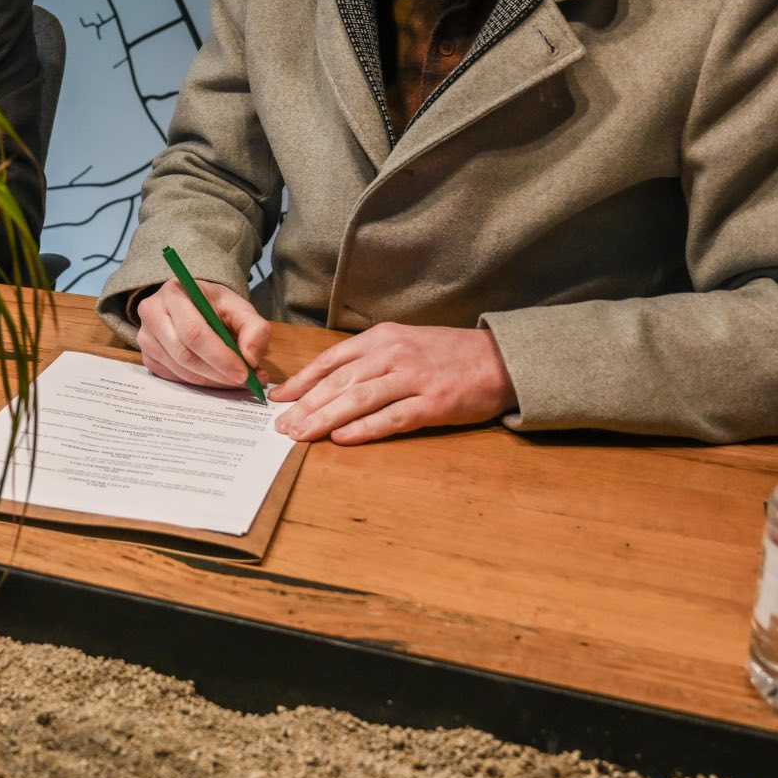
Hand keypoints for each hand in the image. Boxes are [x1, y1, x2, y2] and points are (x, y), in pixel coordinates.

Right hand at [136, 279, 271, 389]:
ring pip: (180, 370)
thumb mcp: (238, 307)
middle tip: (243, 381)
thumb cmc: (213, 305)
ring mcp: (146, 338)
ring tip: (235, 378)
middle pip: (184, 354)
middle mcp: (152, 314)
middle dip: (217, 372)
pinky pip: (175, 378)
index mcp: (174, 294)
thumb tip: (251, 358)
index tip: (244, 372)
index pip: (194, 332)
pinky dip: (200, 383)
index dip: (220, 356)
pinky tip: (216, 377)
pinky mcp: (148, 357)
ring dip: (211, 380)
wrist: (190, 304)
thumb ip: (254, 328)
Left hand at [270, 323, 514, 443]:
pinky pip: (392, 418)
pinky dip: (364, 429)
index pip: (332, 360)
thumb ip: (369, 359)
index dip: (302, 380)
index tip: (279, 397)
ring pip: (358, 399)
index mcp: (382, 338)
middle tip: (281, 425)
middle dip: (306, 404)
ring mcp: (414, 379)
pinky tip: (342, 438)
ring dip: (325, 418)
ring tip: (301, 434)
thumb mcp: (404, 342)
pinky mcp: (433, 403)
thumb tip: (328, 382)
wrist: (498, 359)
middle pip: (339, 382)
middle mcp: (394, 354)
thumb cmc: (446, 354)